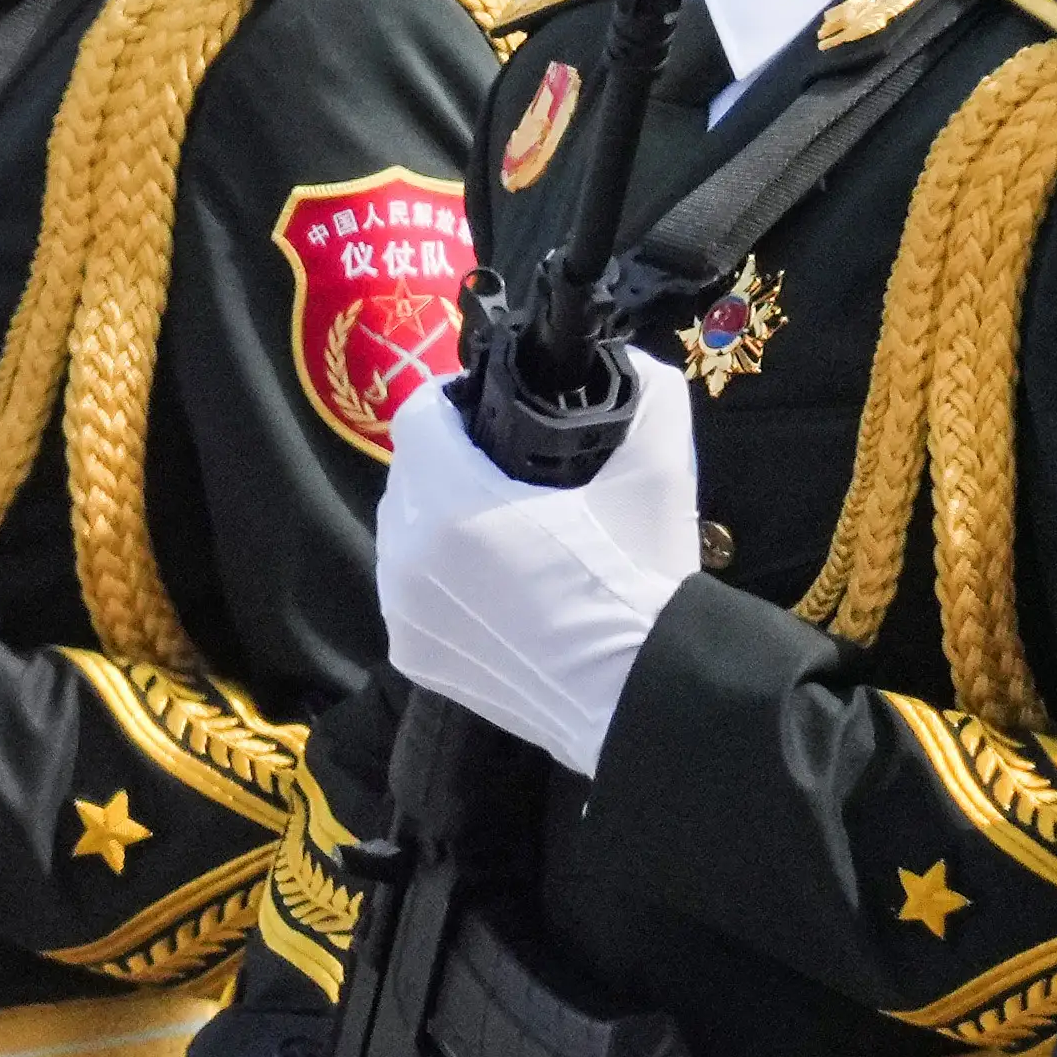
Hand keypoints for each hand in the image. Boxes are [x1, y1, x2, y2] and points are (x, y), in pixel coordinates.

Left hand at [373, 366, 699, 778]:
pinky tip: (485, 587)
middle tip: (500, 472)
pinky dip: (435, 581)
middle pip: (408, 474)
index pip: (419, 416)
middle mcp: (410, 554)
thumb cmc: (640, 576)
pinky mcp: (411, 655)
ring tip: (492, 530)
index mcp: (454, 501)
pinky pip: (408, 592)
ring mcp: (404, 610)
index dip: (452, 401)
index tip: (486, 409)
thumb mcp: (655, 469)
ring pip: (402, 534)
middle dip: (445, 462)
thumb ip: (646, 393)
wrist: (637, 694)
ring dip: (433, 521)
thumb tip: (630, 362)